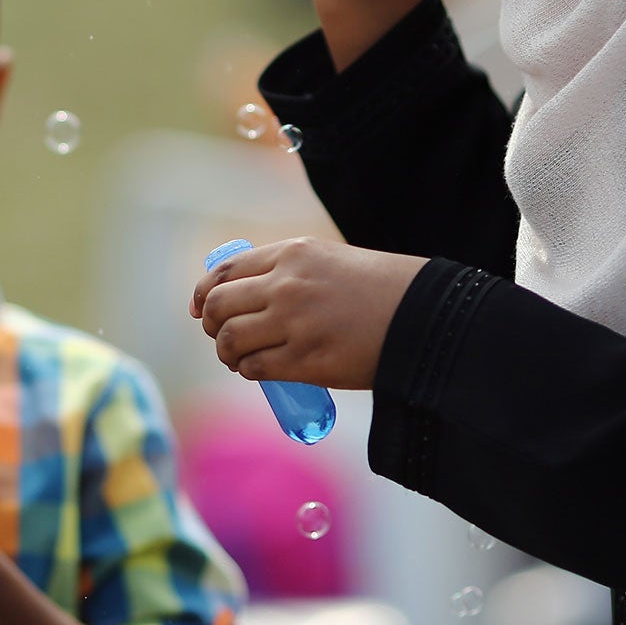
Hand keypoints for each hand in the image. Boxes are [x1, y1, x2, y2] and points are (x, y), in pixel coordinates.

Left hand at [191, 237, 427, 390]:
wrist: (424, 314)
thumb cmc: (379, 289)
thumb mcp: (327, 260)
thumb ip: (286, 271)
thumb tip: (244, 297)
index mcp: (292, 253)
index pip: (225, 272)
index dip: (204, 294)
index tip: (201, 310)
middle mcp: (287, 284)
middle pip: (219, 305)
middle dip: (212, 325)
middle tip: (221, 337)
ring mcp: (295, 323)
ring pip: (231, 340)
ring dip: (227, 352)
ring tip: (238, 358)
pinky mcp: (306, 360)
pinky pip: (256, 368)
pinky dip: (249, 371)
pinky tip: (257, 370)